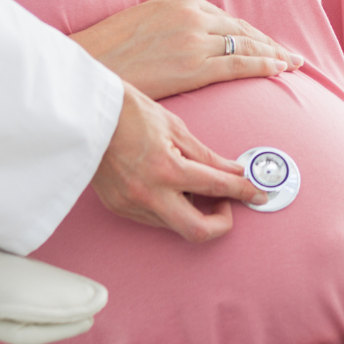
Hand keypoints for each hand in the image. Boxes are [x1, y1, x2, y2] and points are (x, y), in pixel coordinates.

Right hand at [71, 0, 304, 100]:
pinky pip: (239, 64)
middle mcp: (192, 12)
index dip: (251, 34)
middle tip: (290, 55)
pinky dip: (264, 65)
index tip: (267, 42)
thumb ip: (173, 24)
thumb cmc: (110, 50)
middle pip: (241, 30)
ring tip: (291, 64)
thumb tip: (192, 42)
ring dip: (273, 55)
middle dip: (268, 43)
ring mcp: (195, 38)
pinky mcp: (194, 64)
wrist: (88, 66)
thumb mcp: (144, 21)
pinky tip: (279, 70)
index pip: (226, 19)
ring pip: (246, 45)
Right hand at [89, 80, 266, 241]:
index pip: (217, 187)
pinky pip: (154, 218)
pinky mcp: (119, 208)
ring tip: (197, 185)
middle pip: (197, 231)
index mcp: (166, 170)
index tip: (258, 193)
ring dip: (195, 211)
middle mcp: (148, 195)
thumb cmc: (129, 112)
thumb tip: (234, 171)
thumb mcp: (176, 128)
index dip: (244, 190)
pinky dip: (172, 207)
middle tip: (228, 202)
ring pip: (175, 225)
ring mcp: (131, 205)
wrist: (86, 114)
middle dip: (222, 222)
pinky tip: (173, 186)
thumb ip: (207, 156)